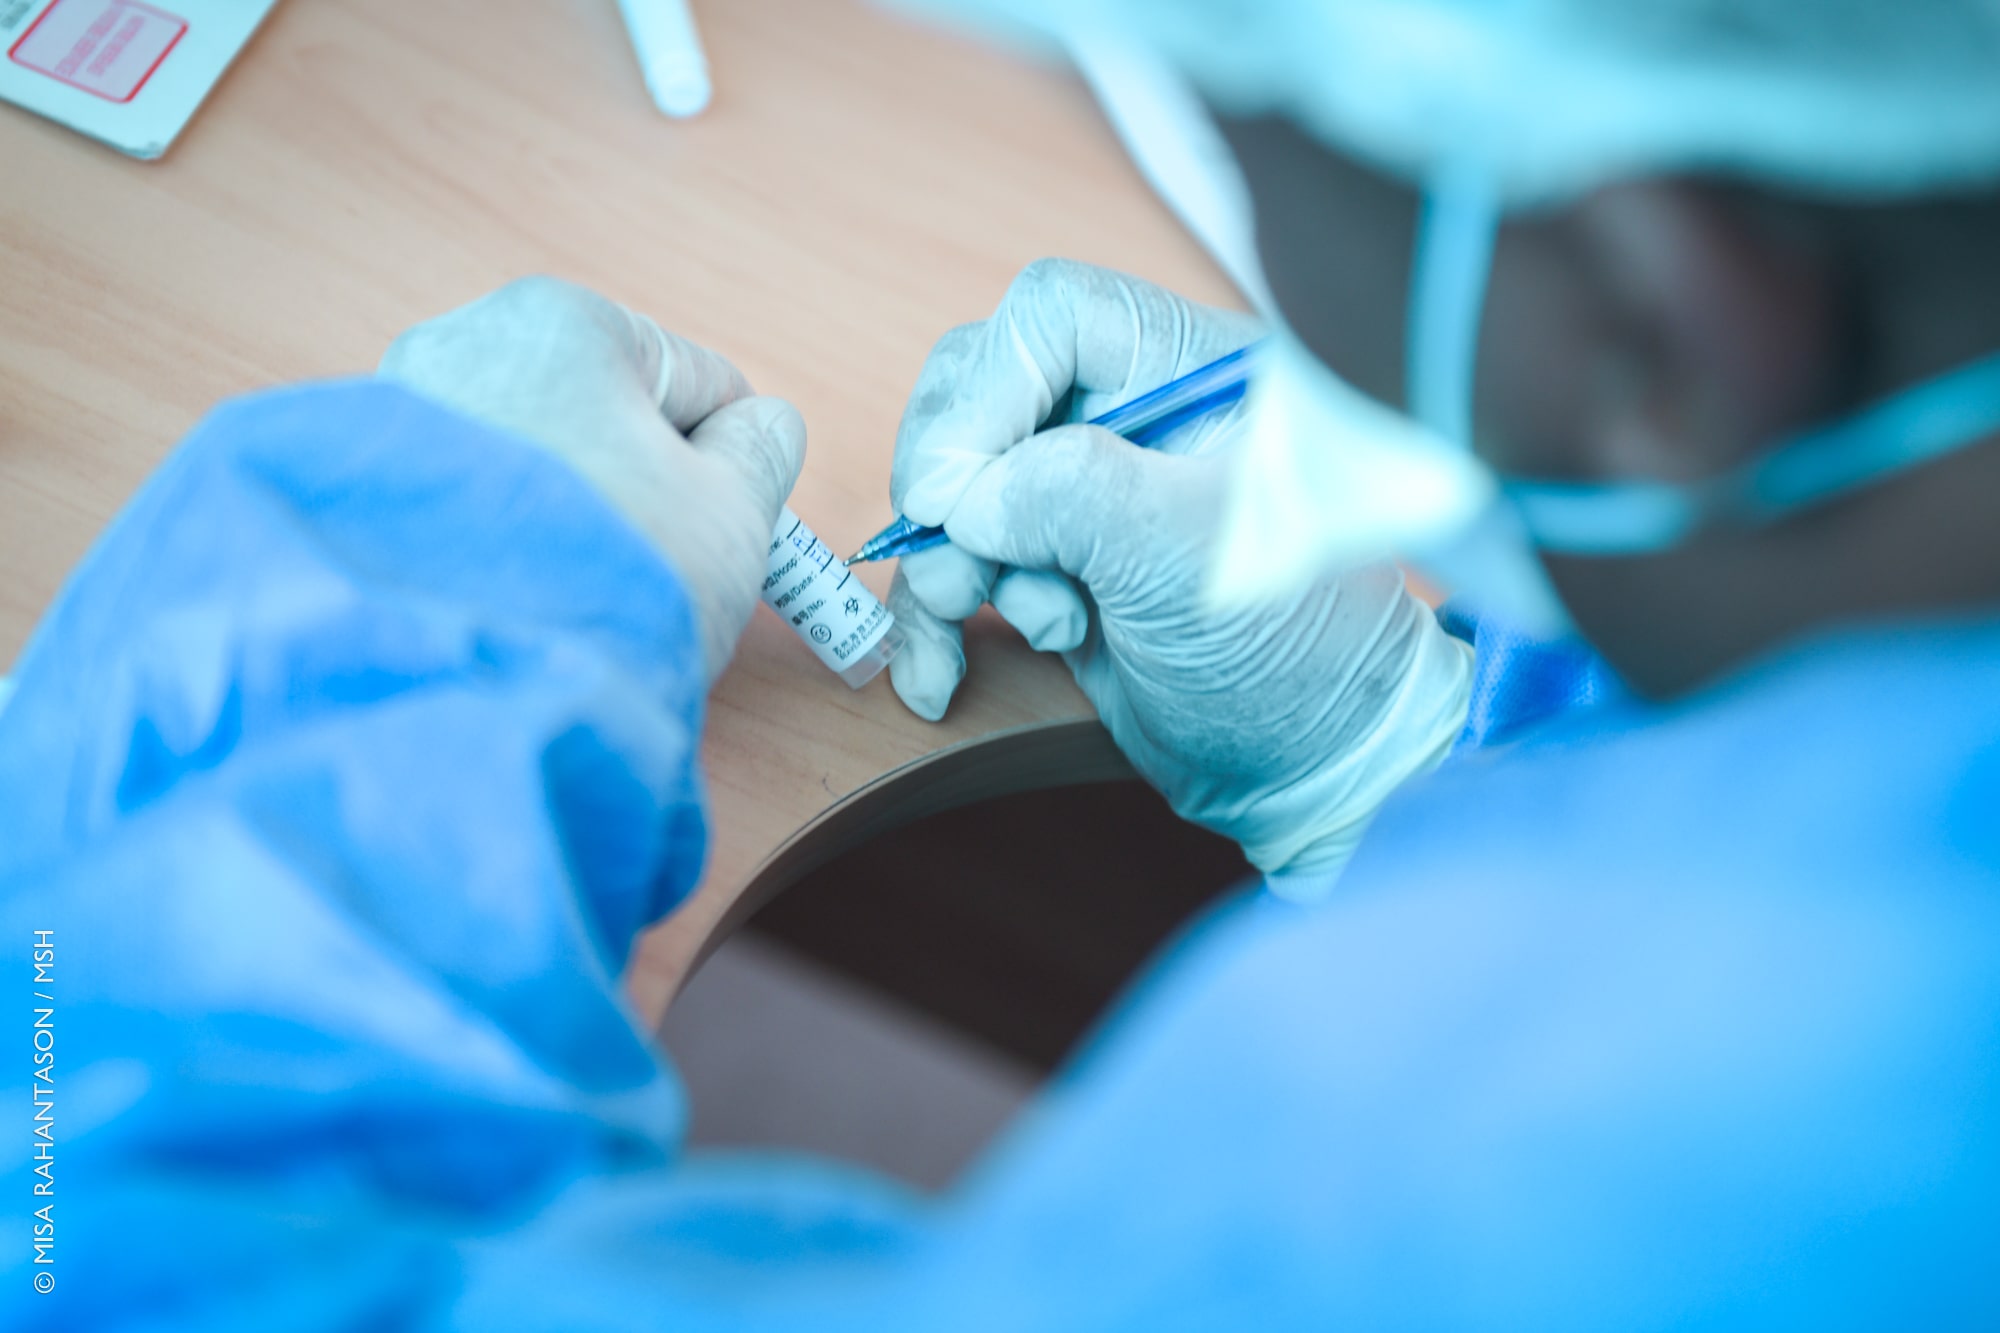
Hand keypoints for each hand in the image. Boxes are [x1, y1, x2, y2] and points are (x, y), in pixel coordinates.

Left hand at [379, 277, 804, 681]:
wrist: (469, 690)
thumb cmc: (609, 586)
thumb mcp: (733, 514)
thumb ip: (762, 451)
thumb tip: (760, 427)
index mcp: (566, 321)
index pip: (696, 381)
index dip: (724, 465)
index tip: (717, 531)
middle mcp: (465, 341)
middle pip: (603, 415)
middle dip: (633, 486)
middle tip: (646, 570)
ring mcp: (398, 413)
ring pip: (536, 460)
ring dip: (569, 516)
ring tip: (572, 590)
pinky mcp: (360, 485)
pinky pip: (469, 499)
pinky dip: (501, 540)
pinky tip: (514, 595)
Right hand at [888, 260, 1471, 874]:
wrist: (1311, 767)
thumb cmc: (1293, 650)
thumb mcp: (1189, 554)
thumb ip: (1074, 494)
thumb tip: (965, 494)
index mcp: (1194, 373)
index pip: (1054, 316)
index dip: (991, 389)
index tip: (962, 489)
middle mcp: (1133, 415)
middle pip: (981, 390)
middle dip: (958, 486)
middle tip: (973, 563)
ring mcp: (1086, 493)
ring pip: (953, 485)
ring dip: (957, 565)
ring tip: (1046, 627)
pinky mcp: (1050, 565)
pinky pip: (950, 564)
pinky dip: (931, 623)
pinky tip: (936, 681)